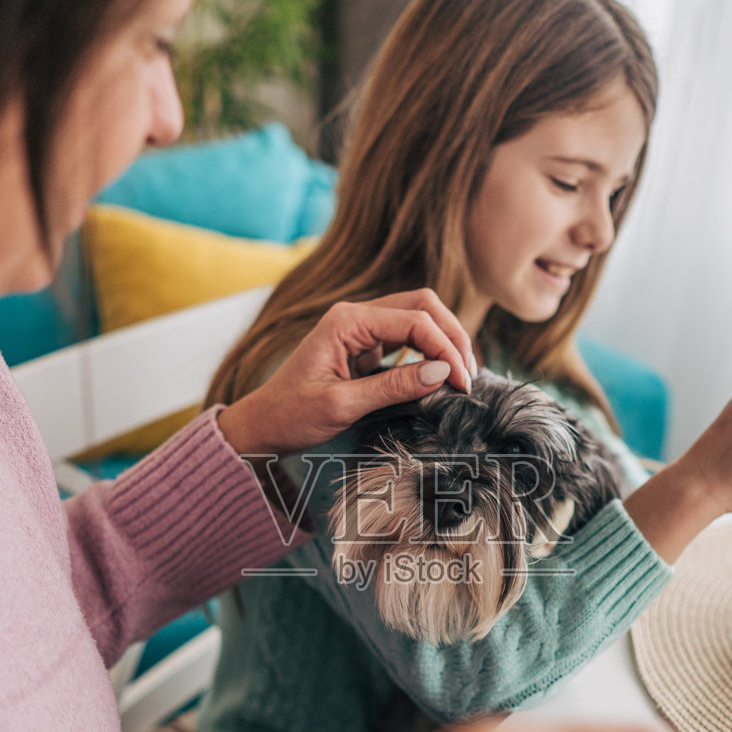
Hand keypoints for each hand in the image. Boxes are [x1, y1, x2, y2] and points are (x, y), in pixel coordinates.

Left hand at [217, 289, 477, 456]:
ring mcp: (362, 329)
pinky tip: (439, 377)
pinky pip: (408, 339)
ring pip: (419, 318)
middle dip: (452, 337)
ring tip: (460, 378)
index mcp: (347, 320)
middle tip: (468, 378)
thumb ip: (393, 387)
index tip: (462, 385)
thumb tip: (442, 374)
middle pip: (423, 306)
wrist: (263, 425)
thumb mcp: (341, 406)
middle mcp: (356, 315)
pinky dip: (429, 353)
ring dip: (444, 343)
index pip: (415, 320)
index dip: (446, 349)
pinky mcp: (366, 346)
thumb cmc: (291, 415)